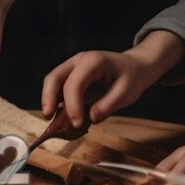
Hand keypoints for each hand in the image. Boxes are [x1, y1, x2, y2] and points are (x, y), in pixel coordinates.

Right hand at [41, 30, 184, 127]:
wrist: (136, 67)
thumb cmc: (132, 77)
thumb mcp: (127, 92)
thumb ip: (109, 105)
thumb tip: (92, 118)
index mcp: (93, 61)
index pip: (75, 83)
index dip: (72, 105)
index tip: (76, 123)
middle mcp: (79, 61)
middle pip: (55, 77)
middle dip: (48, 98)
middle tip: (48, 117)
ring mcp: (73, 66)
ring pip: (53, 81)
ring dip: (49, 99)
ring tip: (51, 118)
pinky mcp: (71, 75)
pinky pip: (58, 86)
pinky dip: (55, 99)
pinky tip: (59, 113)